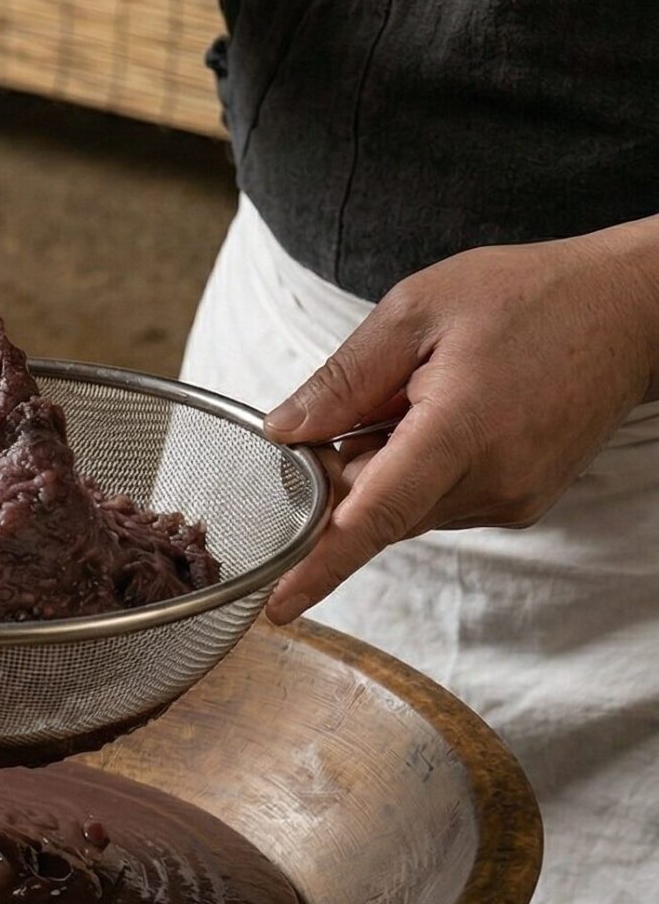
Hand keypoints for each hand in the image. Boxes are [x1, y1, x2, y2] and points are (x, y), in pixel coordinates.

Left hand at [259, 220, 658, 622]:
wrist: (628, 311)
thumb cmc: (528, 296)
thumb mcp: (415, 311)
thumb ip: (343, 379)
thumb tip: (283, 431)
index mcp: (460, 430)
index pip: (375, 517)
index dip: (320, 565)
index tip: (279, 607)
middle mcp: (493, 480)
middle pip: (377, 510)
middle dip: (344, 473)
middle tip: (365, 403)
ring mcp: (513, 499)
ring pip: (406, 509)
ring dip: (385, 468)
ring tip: (420, 396)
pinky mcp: (522, 503)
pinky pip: (440, 502)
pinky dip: (419, 471)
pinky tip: (446, 415)